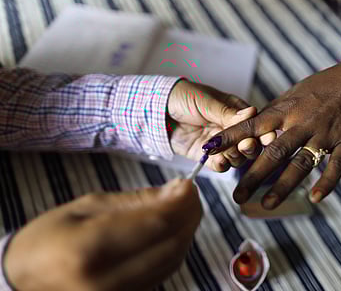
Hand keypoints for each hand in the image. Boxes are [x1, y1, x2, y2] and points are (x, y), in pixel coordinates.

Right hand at [4, 179, 201, 290]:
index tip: (189, 185)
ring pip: (172, 260)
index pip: (155, 224)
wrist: (25, 278)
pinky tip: (172, 229)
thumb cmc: (50, 236)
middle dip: (188, 215)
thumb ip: (135, 201)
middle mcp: (107, 279)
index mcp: (89, 247)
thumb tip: (176, 191)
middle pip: (170, 244)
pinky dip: (174, 247)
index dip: (181, 203)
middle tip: (190, 194)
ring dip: (185, 231)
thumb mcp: (87, 207)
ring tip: (183, 207)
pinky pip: (163, 272)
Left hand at [167, 79, 275, 171]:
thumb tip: (252, 113)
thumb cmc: (182, 97)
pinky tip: (218, 161)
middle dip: (250, 146)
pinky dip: (221, 165)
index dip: (260, 130)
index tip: (265, 135)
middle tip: (246, 145)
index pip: (254, 123)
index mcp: (235, 112)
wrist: (156, 110)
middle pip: (250, 143)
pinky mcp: (207, 157)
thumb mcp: (205, 101)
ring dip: (236, 156)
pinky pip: (220, 165)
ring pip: (238, 157)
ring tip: (229, 152)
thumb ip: (227, 112)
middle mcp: (231, 129)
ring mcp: (220, 145)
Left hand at [203, 63, 340, 208]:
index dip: (230, 138)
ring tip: (266, 205)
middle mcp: (302, 123)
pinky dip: (326, 184)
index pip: (251, 125)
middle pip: (273, 153)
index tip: (210, 149)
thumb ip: (275, 113)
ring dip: (283, 186)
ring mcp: (325, 134)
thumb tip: (253, 126)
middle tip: (237, 196)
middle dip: (253, 176)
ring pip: (300, 164)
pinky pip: (336, 166)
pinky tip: (314, 199)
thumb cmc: (324, 84)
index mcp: (286, 109)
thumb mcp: (293, 93)